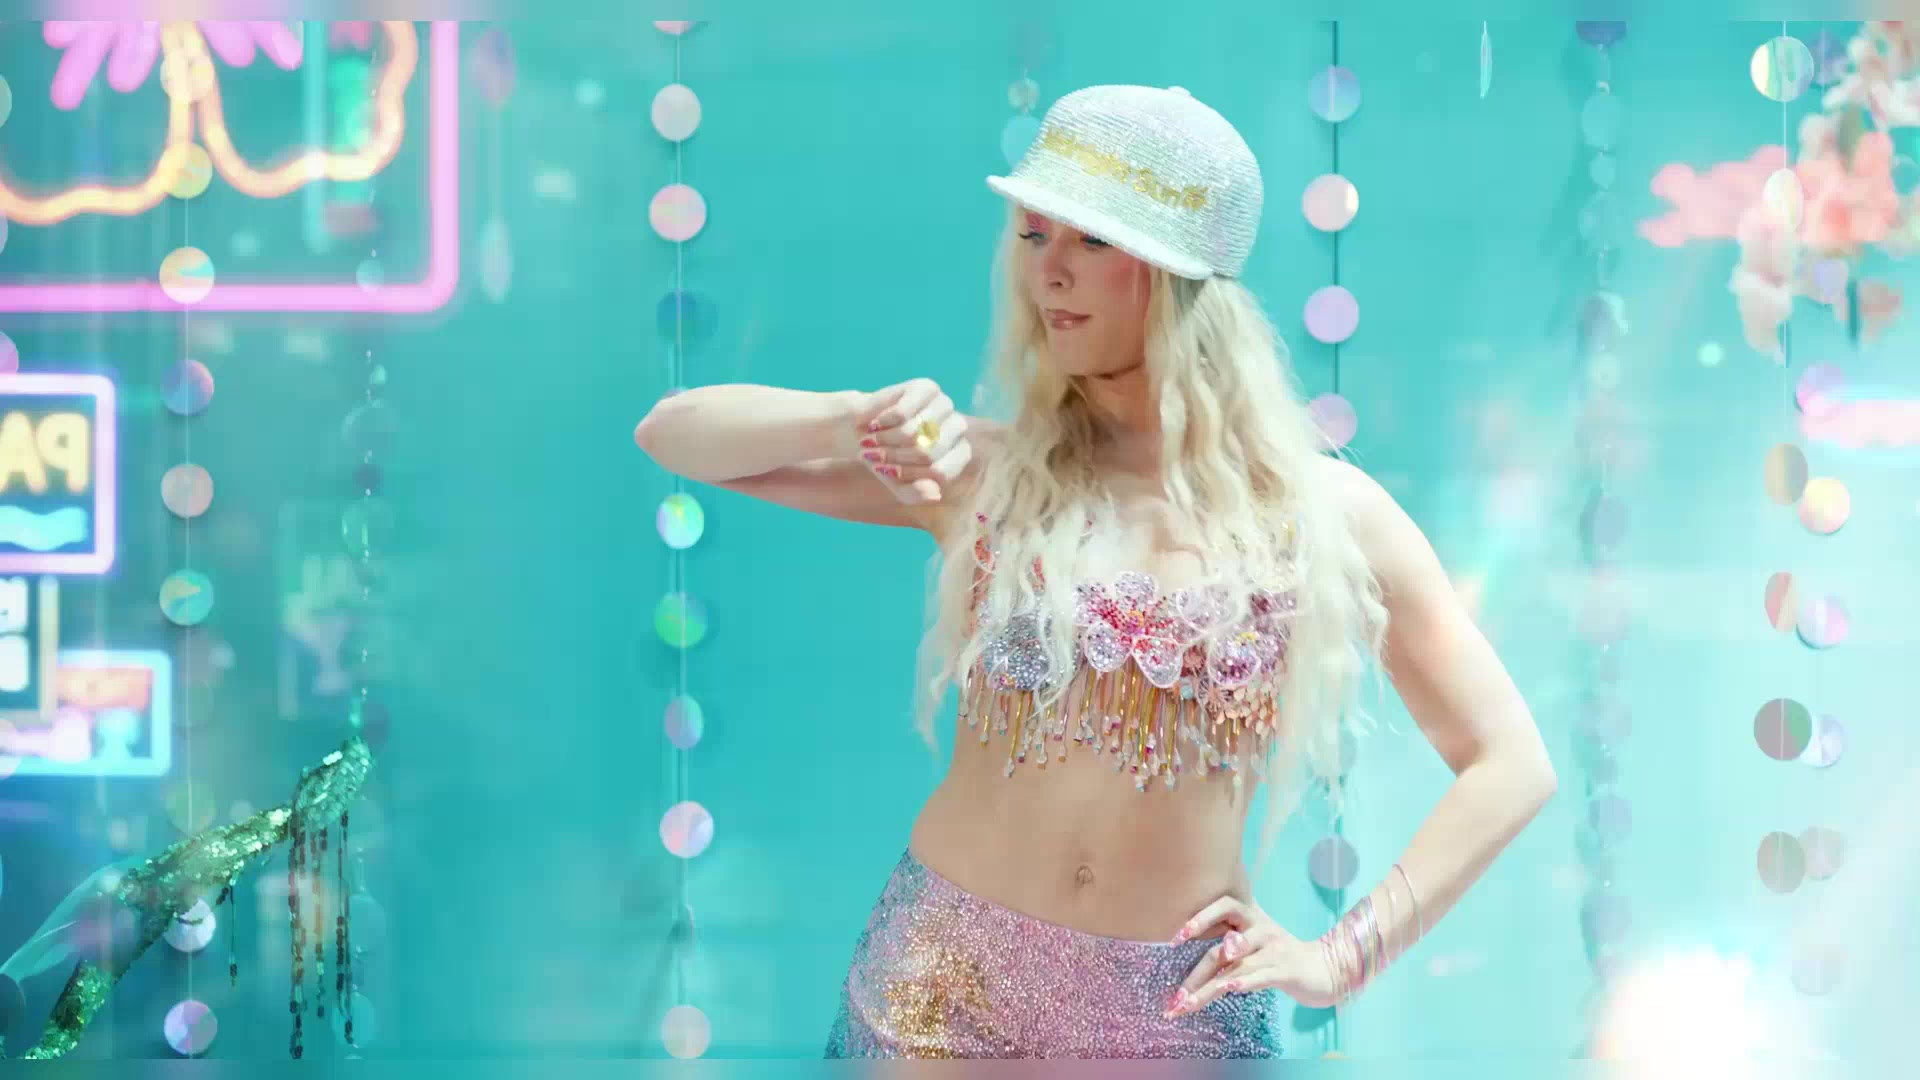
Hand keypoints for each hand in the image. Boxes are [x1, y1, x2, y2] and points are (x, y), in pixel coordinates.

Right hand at [850, 378, 972, 503]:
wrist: (863, 430)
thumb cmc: (887, 460)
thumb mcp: (899, 486)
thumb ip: (917, 494)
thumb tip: (934, 493)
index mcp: (958, 455)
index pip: (941, 473)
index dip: (911, 475)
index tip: (891, 473)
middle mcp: (957, 429)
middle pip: (928, 453)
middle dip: (895, 458)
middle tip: (877, 456)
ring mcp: (945, 406)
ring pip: (915, 433)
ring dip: (887, 440)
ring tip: (874, 440)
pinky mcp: (927, 388)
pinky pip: (902, 413)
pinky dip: (883, 422)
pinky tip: (877, 422)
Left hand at [1165, 896, 1339, 1016]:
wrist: (1327, 968)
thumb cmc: (1282, 958)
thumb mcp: (1254, 946)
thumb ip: (1228, 948)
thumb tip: (1192, 966)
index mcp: (1251, 918)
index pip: (1223, 907)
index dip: (1199, 919)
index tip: (1173, 940)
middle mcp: (1261, 929)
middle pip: (1223, 943)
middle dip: (1196, 973)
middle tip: (1176, 993)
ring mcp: (1274, 949)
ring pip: (1236, 966)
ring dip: (1208, 988)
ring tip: (1188, 1003)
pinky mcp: (1286, 970)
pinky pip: (1260, 975)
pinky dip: (1243, 982)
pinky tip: (1227, 989)